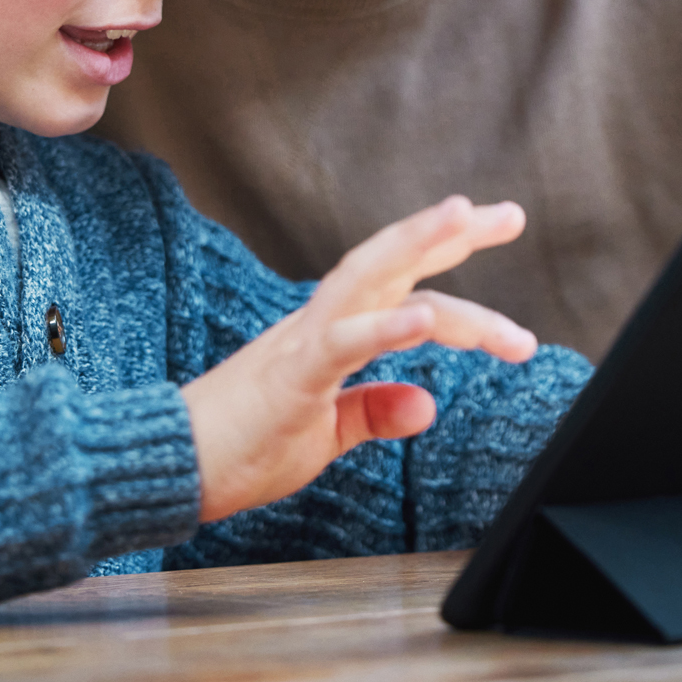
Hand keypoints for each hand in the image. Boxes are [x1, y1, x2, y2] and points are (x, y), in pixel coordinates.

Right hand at [181, 196, 535, 523]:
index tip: (498, 224)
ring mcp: (304, 343)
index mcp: (331, 331)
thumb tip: (427, 406)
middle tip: (511, 213)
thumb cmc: (240, 449)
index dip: (447, 250)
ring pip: (367, 278)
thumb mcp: (324, 434)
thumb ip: (373, 412)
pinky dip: (385, 327)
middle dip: (450, 233)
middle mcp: (321, 321)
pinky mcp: (290, 377)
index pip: (400, 280)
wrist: (170, 468)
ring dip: (417, 245)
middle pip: (392, 261)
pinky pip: (341, 344)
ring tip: (465, 218)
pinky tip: (425, 316)